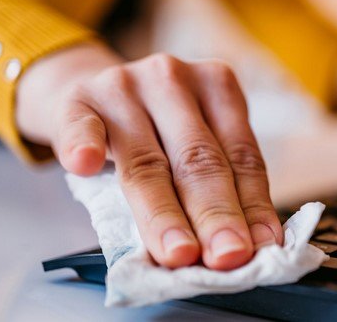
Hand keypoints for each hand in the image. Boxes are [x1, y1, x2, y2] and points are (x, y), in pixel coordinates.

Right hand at [16, 44, 282, 269]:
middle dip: (215, 215)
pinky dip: (84, 144)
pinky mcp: (77, 100)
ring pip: (146, 161)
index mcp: (217, 85)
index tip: (259, 247)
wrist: (89, 93)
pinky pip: (80, 125)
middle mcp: (173, 79)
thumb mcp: (194, 143)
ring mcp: (122, 87)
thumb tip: (253, 244)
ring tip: (178, 253)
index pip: (241, 155)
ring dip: (163, 213)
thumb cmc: (155, 128)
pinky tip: (86, 165)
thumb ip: (222, 184)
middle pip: (198, 159)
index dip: (251, 205)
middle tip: (228, 257)